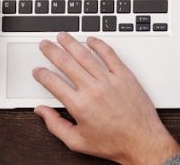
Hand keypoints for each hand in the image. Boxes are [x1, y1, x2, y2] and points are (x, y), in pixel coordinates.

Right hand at [33, 34, 179, 164]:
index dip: (41, 74)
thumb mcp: (77, 141)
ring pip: (86, 55)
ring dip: (71, 43)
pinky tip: (91, 40)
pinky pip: (110, 55)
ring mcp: (110, 80)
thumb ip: (55, 125)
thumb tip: (41, 111)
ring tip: (62, 36)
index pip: (53, 82)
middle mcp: (93, 89)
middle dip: (52, 51)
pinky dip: (99, 45)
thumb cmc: (113, 142)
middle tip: (45, 44)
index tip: (37, 70)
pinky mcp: (125, 76)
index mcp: (79, 105)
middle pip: (67, 63)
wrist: (142, 141)